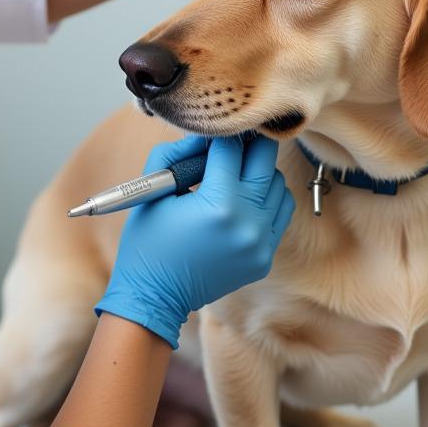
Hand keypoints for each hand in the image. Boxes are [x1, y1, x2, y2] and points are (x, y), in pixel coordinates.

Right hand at [94, 133, 295, 348]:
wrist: (154, 296)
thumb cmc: (148, 241)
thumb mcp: (156, 188)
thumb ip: (179, 152)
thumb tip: (205, 134)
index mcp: (219, 205)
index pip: (232, 149)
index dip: (219, 135)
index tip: (212, 131)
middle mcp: (248, 224)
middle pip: (265, 160)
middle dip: (246, 146)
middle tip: (230, 144)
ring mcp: (260, 244)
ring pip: (278, 185)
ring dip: (258, 172)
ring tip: (233, 176)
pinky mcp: (264, 257)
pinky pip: (279, 213)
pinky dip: (265, 199)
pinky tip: (242, 199)